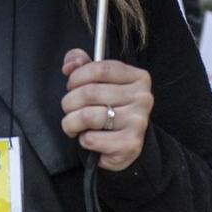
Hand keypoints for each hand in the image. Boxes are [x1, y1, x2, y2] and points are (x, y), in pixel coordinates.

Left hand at [60, 49, 152, 172]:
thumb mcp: (99, 83)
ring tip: (73, 125)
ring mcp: (138, 121)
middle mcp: (142, 98)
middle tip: (69, 110)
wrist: (125, 147)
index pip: (100, 68)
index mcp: (138, 77)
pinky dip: (83, 140)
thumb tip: (69, 65)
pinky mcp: (130, 144)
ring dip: (71, 122)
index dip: (77, 77)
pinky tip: (89, 138)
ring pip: (87, 116)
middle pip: (90, 93)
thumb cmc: (111, 111)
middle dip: (69, 102)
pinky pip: (91, 139)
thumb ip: (82, 66)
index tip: (71, 87)